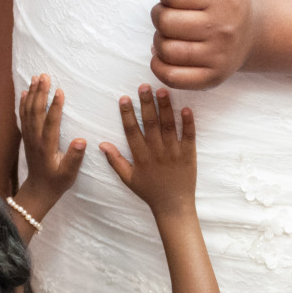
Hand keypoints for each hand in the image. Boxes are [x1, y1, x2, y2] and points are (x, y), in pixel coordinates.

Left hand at [16, 74, 86, 215]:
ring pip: (28, 111)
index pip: (50, 122)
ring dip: (32, 93)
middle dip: (40, 93)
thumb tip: (81, 140)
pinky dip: (23, 103)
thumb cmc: (57, 182)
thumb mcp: (69, 174)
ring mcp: (29, 137)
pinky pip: (23, 117)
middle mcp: (35, 139)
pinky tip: (25, 91)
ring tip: (36, 77)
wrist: (39, 190)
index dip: (55, 106)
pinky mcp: (27, 137)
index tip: (60, 91)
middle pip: (36, 112)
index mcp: (47, 147)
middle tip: (45, 76)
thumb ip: (74, 158)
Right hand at [100, 85, 196, 217]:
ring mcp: (173, 153)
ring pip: (168, 126)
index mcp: (141, 157)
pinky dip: (188, 123)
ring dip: (165, 108)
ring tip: (162, 90)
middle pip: (150, 124)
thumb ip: (115, 161)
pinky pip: (189, 137)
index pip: (131, 131)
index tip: (124, 98)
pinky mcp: (188, 155)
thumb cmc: (150, 192)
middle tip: (144, 86)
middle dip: (146, 104)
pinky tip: (186, 108)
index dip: (127, 114)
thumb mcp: (128, 179)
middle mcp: (156, 152)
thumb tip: (102, 144)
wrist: (173, 206)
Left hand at [147, 0, 256, 89]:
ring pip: (165, 49)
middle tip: (174, 15)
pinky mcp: (212, 78)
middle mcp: (223, 28)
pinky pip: (171, 77)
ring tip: (173, 34)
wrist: (251, 31)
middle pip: (164, 21)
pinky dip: (160, 66)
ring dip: (160, 40)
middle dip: (161, 15)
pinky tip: (167, 55)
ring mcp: (218, 56)